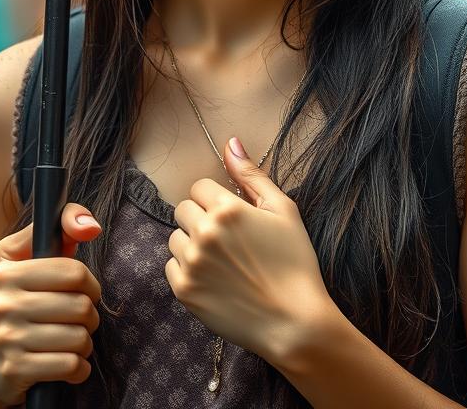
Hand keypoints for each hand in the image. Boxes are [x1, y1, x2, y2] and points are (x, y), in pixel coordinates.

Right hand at [0, 203, 101, 407]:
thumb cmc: (15, 302)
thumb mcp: (25, 258)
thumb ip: (60, 229)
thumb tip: (91, 227)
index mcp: (6, 272)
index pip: (74, 272)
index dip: (90, 285)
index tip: (84, 293)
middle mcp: (2, 304)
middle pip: (81, 306)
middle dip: (90, 317)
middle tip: (80, 322)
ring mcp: (6, 339)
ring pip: (79, 338)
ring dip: (86, 344)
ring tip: (74, 342)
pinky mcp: (13, 372)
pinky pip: (70, 365)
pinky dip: (80, 368)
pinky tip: (71, 365)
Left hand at [165, 136, 334, 365]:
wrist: (294, 323)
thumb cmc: (295, 263)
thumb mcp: (283, 210)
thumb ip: (252, 175)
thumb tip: (230, 142)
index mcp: (227, 209)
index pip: (199, 187)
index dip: (217, 199)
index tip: (234, 217)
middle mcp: (204, 233)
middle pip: (183, 209)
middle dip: (202, 218)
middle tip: (228, 239)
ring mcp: (191, 264)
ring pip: (175, 238)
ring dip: (192, 243)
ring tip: (223, 260)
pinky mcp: (183, 291)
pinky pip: (172, 266)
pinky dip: (188, 270)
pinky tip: (215, 279)